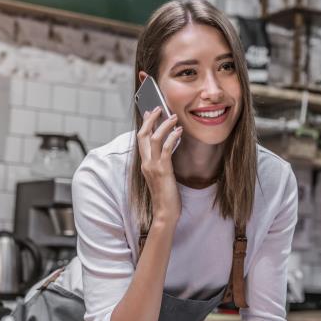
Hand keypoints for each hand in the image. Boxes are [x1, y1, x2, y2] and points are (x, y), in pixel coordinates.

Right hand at [136, 107, 182, 222]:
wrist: (165, 213)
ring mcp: (153, 166)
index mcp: (144, 164)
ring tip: (174, 117)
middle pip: (143, 135)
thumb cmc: (166, 197)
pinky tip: (179, 131)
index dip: (145, 125)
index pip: (141, 140)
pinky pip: (166, 149)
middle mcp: (146, 163)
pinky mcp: (163, 170)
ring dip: (164, 125)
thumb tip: (167, 150)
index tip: (150, 113)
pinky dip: (172, 137)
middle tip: (159, 108)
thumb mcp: (162, 177)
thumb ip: (162, 164)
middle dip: (151, 119)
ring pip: (154, 138)